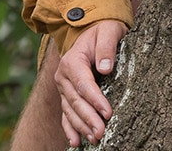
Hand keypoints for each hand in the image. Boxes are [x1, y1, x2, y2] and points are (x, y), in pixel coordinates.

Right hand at [54, 19, 126, 146]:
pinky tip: (76, 142)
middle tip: (102, 132)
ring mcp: (63, 87)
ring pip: (70, 111)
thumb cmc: (103, 31)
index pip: (84, 84)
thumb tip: (105, 68)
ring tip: (94, 139)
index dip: (95, 100)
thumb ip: (107, 48)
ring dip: (81, 127)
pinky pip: (66, 114)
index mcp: (72, 61)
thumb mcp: (108, 32)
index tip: (108, 113)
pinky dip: (70, 129)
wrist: (93, 31)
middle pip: (75, 101)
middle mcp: (63, 76)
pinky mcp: (67, 95)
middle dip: (88, 118)